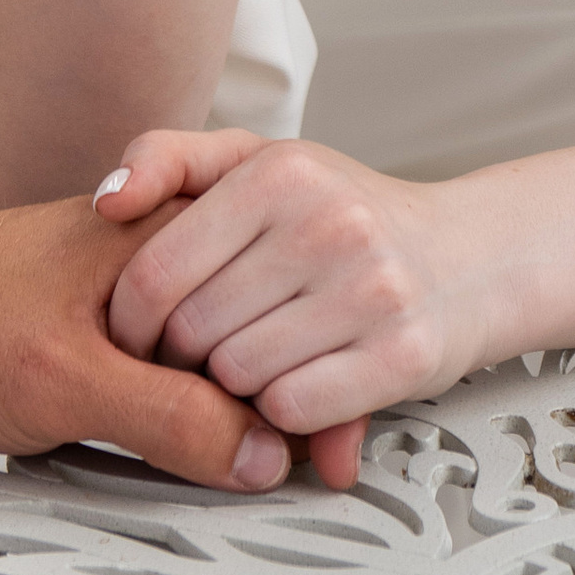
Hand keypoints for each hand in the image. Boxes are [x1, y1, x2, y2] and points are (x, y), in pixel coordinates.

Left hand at [0, 192, 294, 490]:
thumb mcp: (65, 382)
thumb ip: (170, 416)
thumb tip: (265, 458)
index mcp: (166, 232)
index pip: (274, 309)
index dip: (307, 390)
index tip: (329, 465)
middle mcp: (164, 250)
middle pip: (262, 334)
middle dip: (295, 407)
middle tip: (321, 480)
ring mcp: (139, 291)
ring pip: (228, 357)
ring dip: (257, 415)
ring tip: (280, 472)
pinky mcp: (113, 330)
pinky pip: (185, 373)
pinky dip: (209, 414)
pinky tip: (215, 456)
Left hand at [97, 130, 499, 488]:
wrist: (468, 256)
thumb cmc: (344, 215)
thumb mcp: (258, 161)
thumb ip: (170, 159)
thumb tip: (107, 199)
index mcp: (281, 171)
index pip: (153, 273)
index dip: (130, 323)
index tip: (139, 339)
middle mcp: (329, 221)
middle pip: (191, 333)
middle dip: (183, 358)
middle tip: (202, 355)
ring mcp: (372, 288)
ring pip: (237, 377)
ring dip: (233, 388)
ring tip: (254, 364)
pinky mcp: (403, 354)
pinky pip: (292, 412)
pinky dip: (281, 415)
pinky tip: (296, 386)